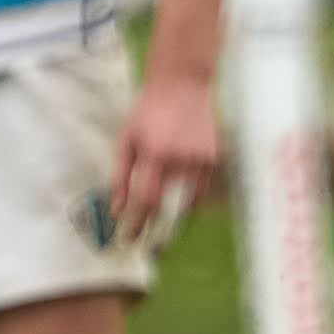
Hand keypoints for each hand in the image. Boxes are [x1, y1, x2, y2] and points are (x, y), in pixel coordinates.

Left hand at [110, 69, 222, 245]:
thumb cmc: (149, 110)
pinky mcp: (216, 157)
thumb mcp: (126, 139)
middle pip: (173, 209)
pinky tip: (183, 203)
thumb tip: (117, 207)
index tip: (129, 239)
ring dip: (178, 218)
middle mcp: (182, 159)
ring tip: (168, 230)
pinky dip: (193, 199)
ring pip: (192, 202)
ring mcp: (203, 159)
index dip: (138, 223)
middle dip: (162, 233)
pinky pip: (204, 188)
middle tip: (154, 251)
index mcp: (156, 153)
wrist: (184, 83)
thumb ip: (121, 175)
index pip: (146, 200)